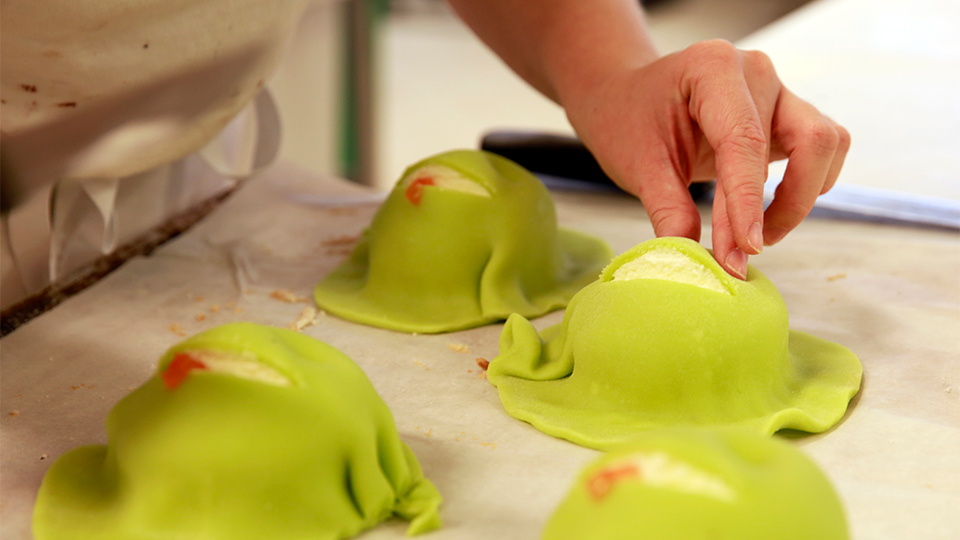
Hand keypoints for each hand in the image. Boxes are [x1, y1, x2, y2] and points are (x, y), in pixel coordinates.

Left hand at [563, 40, 849, 278]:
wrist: (627, 99)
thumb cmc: (628, 122)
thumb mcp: (637, 166)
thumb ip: (668, 210)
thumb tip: (692, 257)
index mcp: (712, 68)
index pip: (745, 141)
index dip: (749, 201)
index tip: (746, 250)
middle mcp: (755, 71)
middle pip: (801, 143)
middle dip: (774, 210)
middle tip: (739, 256)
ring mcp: (777, 89)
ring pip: (824, 144)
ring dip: (798, 199)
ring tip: (752, 236)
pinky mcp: (787, 113)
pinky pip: (823, 148)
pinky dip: (806, 186)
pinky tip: (767, 212)